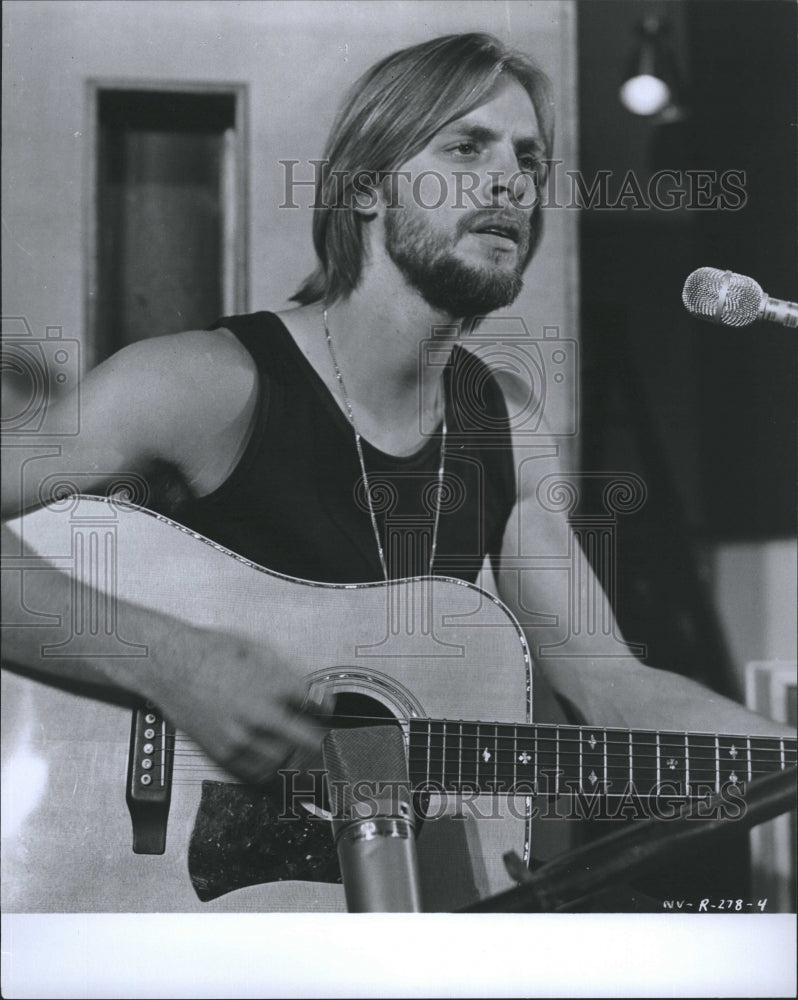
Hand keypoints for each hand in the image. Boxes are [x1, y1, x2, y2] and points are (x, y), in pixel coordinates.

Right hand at [139, 624, 322, 783]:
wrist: (170, 666)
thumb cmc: (209, 653)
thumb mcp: (257, 651)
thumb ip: (285, 673)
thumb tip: (307, 690)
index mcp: (271, 685)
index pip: (315, 705)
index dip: (324, 708)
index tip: (323, 711)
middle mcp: (258, 714)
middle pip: (307, 740)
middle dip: (318, 738)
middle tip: (320, 737)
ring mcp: (240, 737)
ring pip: (284, 760)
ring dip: (294, 754)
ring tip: (296, 748)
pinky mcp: (222, 752)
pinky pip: (257, 771)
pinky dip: (270, 767)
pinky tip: (273, 758)